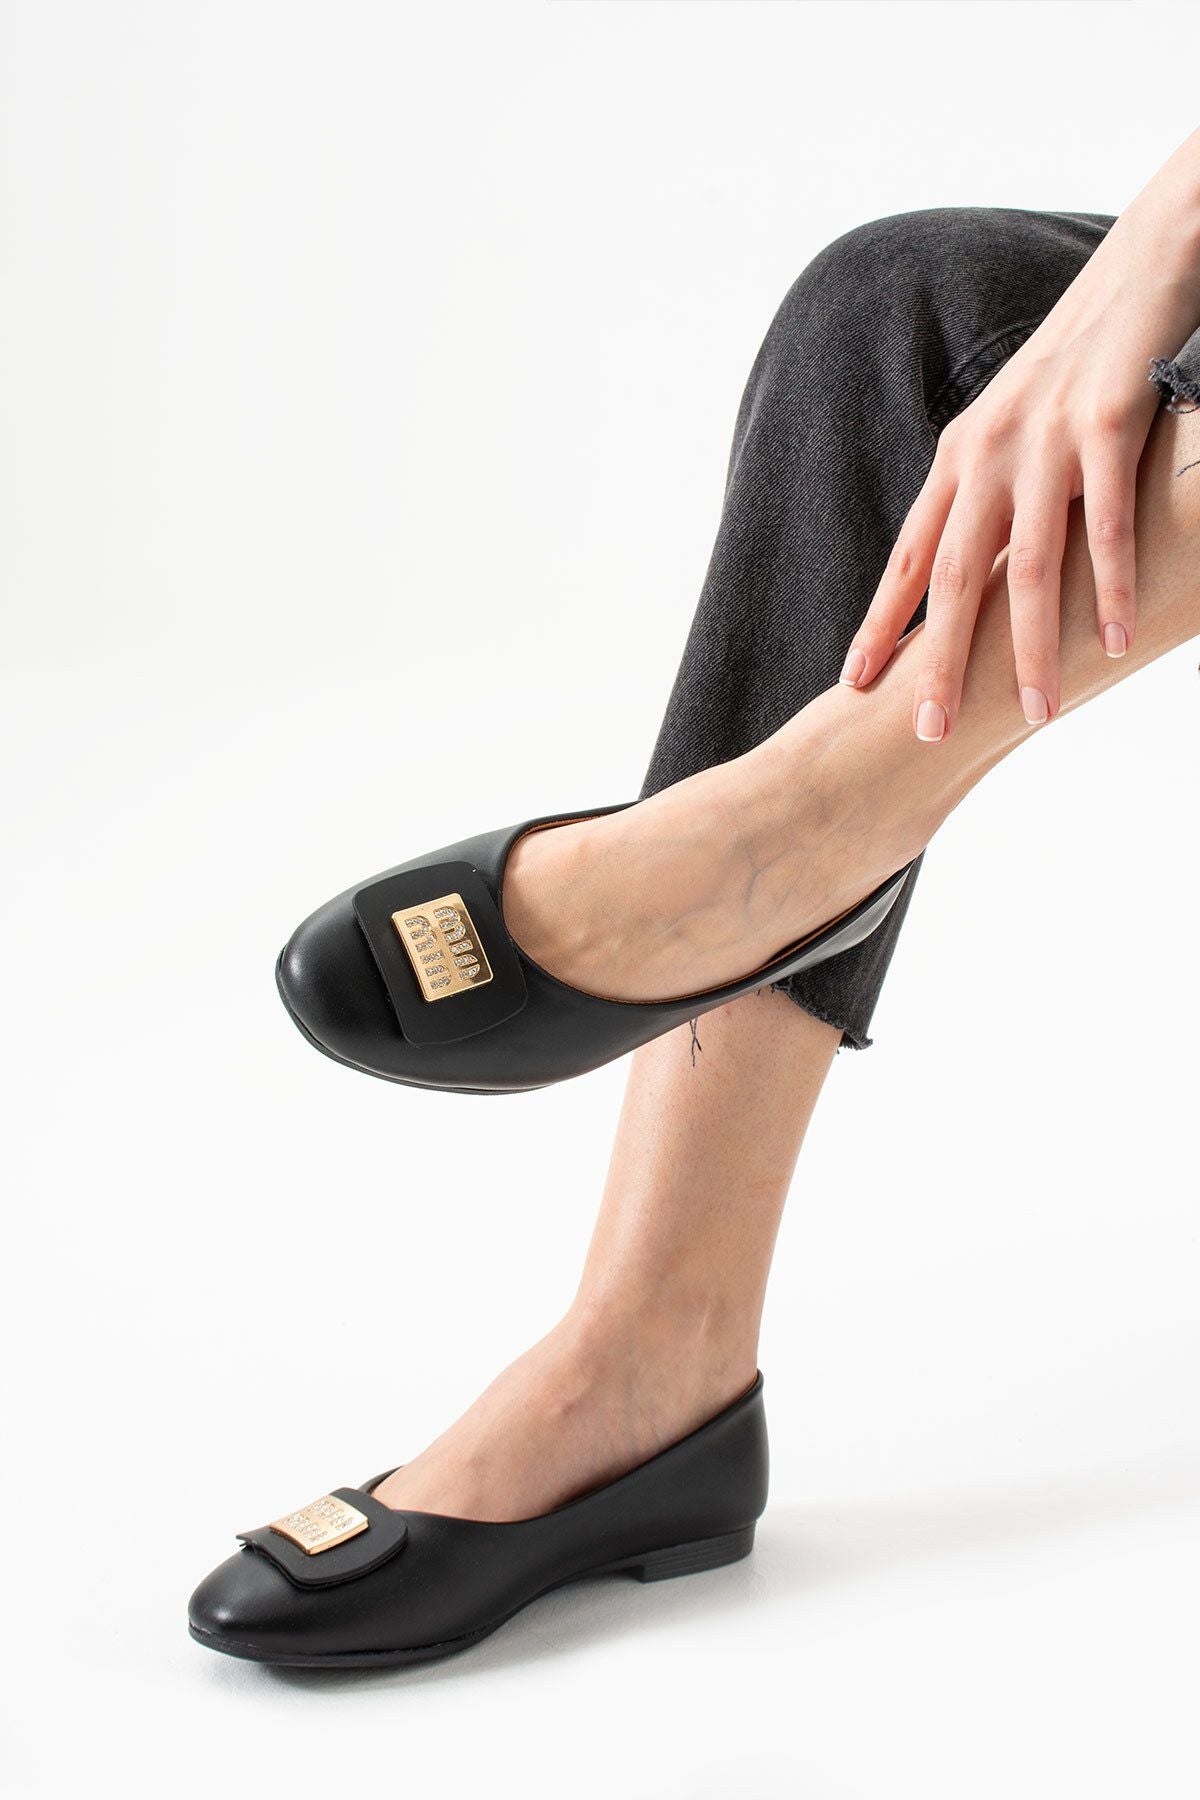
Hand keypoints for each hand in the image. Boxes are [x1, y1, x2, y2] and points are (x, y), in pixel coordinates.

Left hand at [839, 136, 1199, 739]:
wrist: (1143, 262)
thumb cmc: (1082, 361)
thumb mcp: (1019, 428)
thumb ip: (993, 494)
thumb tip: (981, 569)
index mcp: (959, 457)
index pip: (908, 559)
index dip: (880, 623)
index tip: (854, 684)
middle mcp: (987, 452)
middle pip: (952, 576)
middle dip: (939, 659)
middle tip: (928, 730)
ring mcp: (1044, 438)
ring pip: (1027, 563)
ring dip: (1030, 645)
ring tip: (1038, 712)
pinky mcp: (1106, 422)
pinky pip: (1103, 521)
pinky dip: (1108, 584)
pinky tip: (1111, 639)